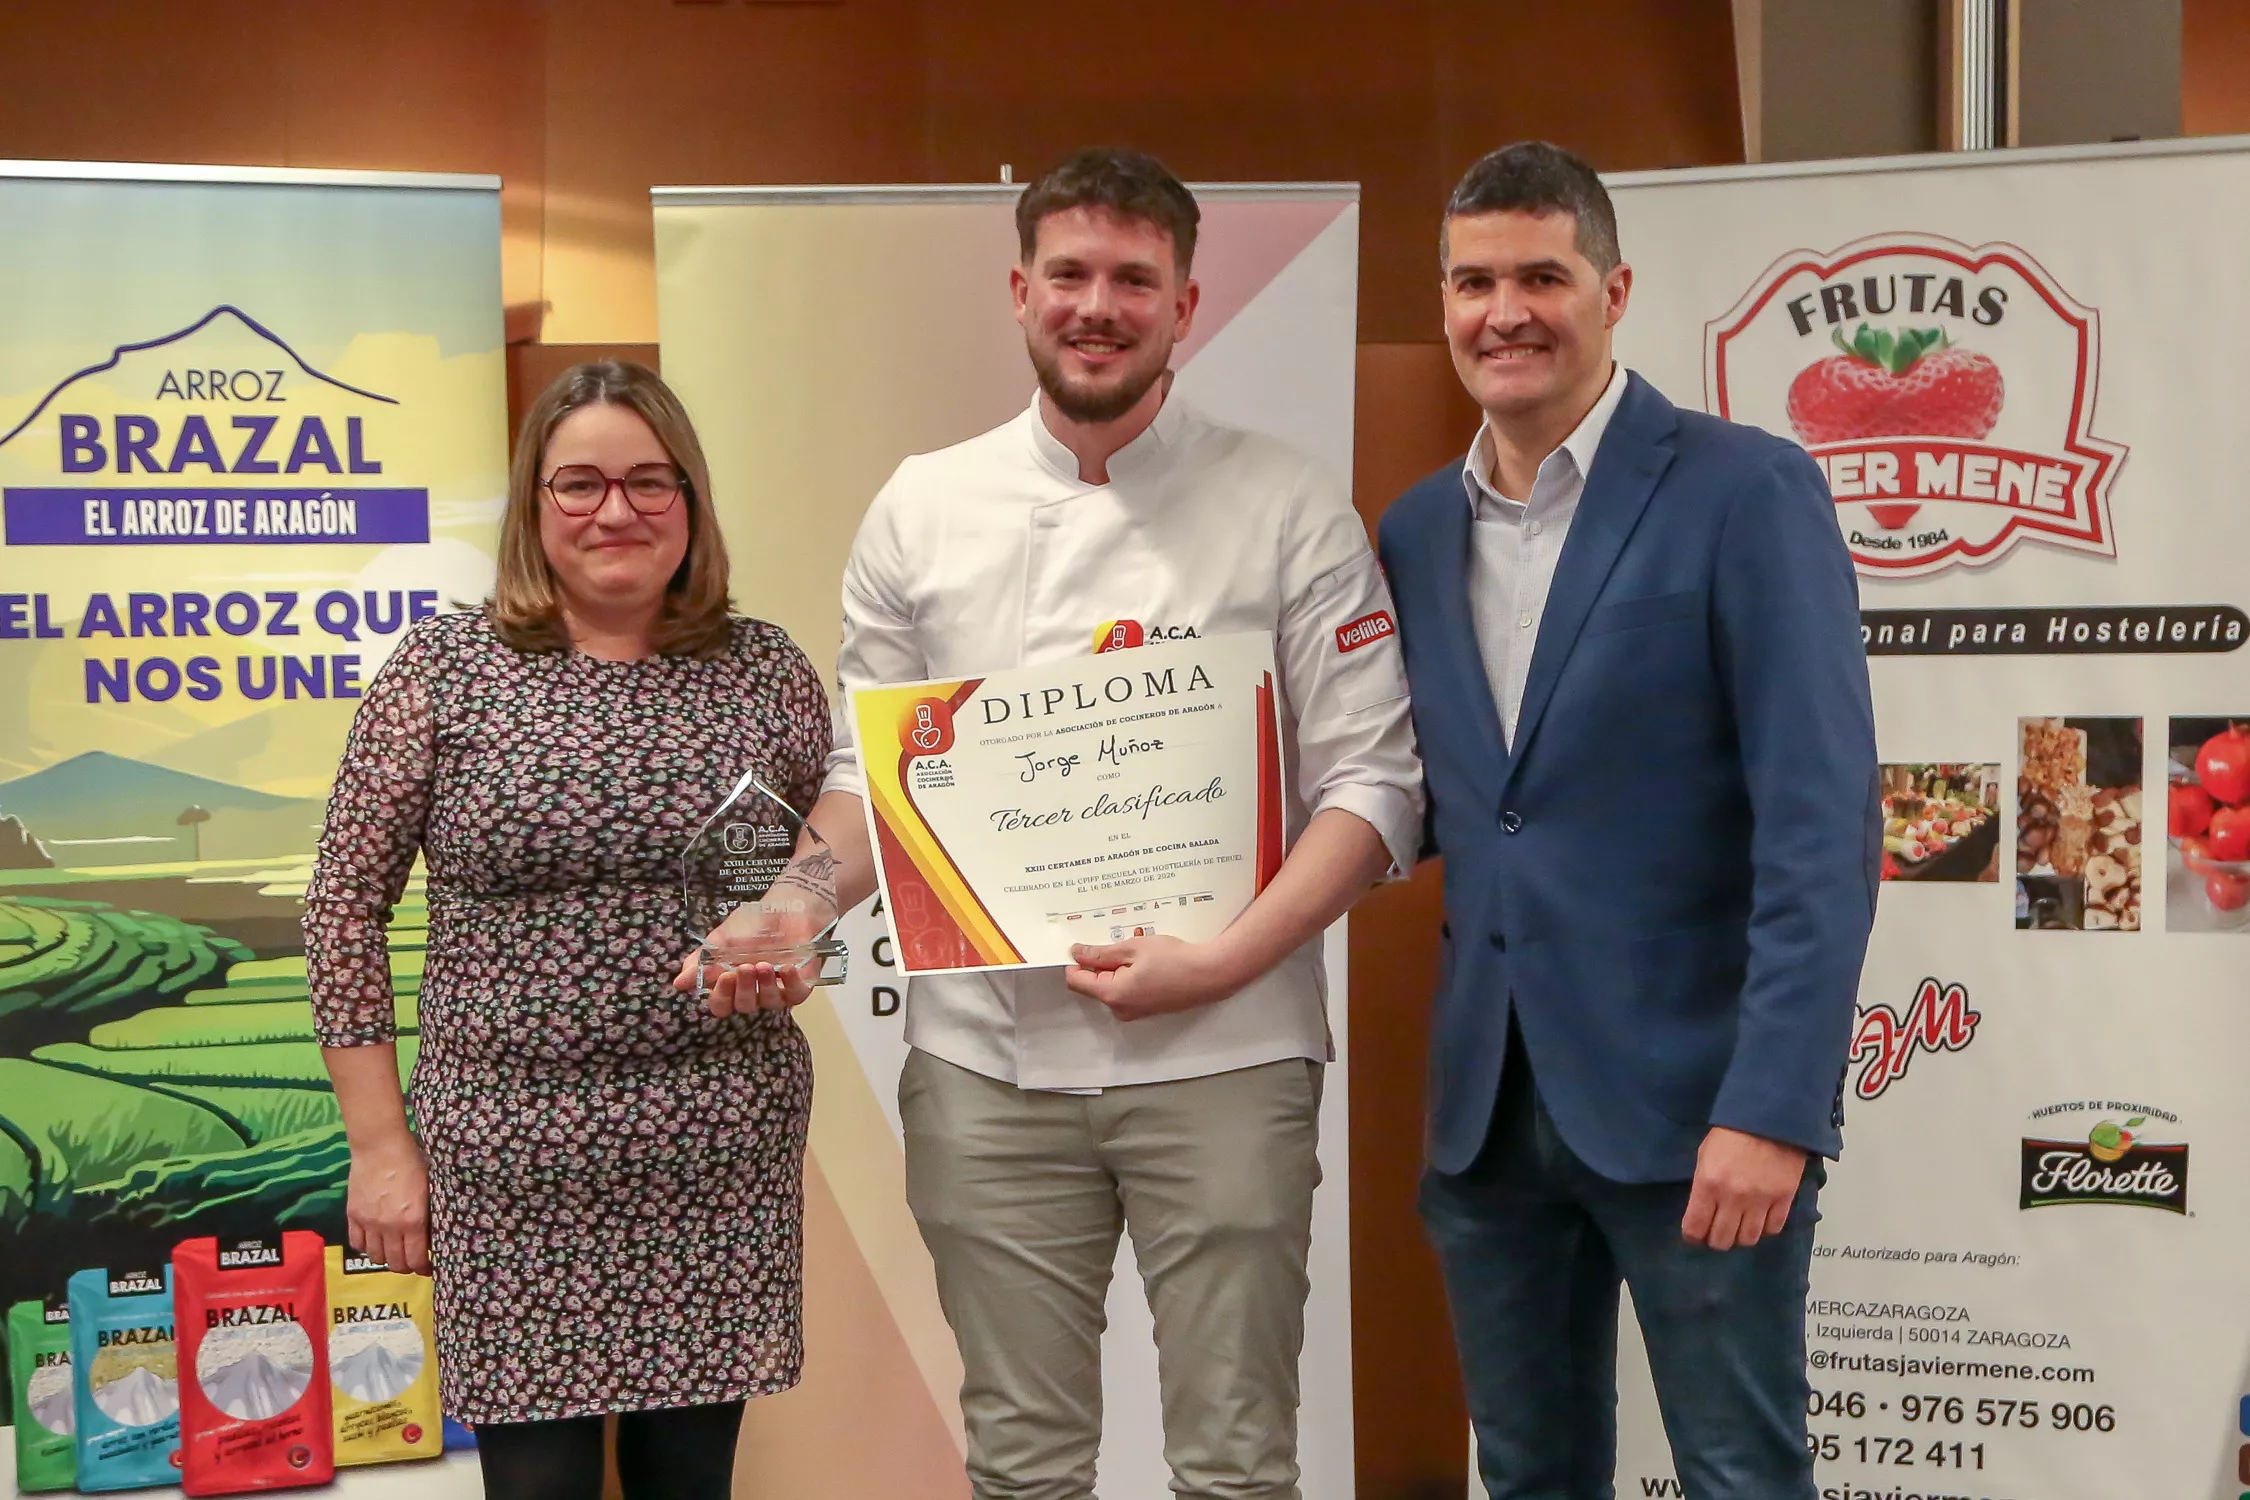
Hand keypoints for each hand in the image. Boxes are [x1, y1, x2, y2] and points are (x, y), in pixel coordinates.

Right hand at [346, 1133, 430, 1275]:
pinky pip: (357, 1243)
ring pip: (376, 1257)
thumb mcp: (430, 1189)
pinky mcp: (353, 1215)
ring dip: (386, 1259)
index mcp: (414, 1221)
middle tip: (412, 1262)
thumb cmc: (413, 1162)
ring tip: (393, 1252)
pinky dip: (366, 1247)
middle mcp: (390, 1227)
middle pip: (395, 1263)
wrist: (381, 1145)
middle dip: (406, 1267)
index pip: (416, 1259)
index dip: (423, 1268)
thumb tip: (431, 1235)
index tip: (428, 1267)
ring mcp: (369, 1223)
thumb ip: (428, 1215)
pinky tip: (375, 1241)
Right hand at [671, 898, 821, 1017]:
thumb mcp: (721, 939)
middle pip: (744, 1007)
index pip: (721, 1005)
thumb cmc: (751, 924)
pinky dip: (790, 984)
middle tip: (744, 967)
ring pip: (768, 1003)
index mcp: (732, 984)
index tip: (723, 976)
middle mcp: (754, 992)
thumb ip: (702, 961)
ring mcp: (778, 990)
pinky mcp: (801, 986)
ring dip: (764, 985)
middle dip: (743, 989)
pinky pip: (795, 996)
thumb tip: (679, 984)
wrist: (785, 906)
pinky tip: (786, 968)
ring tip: (764, 964)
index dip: (721, 996)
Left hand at [1064, 935, 1239, 1021]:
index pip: (1076, 981)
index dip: (1075, 962)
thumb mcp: (1133, 948)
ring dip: (1116, 968)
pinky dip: (1129, 976)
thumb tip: (1078, 954)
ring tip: (1137, 950)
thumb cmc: (1175, 959)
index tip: (1082, 945)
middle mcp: (1120, 1009)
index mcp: (1113, 994)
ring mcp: (1135, 1012)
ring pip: (1111, 987)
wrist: (1210, 975)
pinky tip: (1147, 962)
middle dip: (1099, 964)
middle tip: (1118, 942)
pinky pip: (1127, 992)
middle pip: (1094, 985)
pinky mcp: (1147, 1009)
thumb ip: (1101, 953)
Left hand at [1680, 1127, 1808, 1250]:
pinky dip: (1765, 1228)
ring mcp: (1760, 1200)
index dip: (1693, 1236)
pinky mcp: (1784, 1199)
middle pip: (1722, 1240)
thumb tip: (1701, 1211)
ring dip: (1741, 1237)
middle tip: (1717, 1233)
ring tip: (1739, 1227)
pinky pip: (1773, 1229)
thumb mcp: (1705, 1155)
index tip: (1695, 1235)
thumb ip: (1702, 1186)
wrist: (1770, 1118)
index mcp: (1708, 1184)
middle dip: (1716, 1240)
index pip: (1696, 1227)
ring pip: (1748, 1239)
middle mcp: (1733, 1197)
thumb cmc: (1732, 1133)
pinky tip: (1760, 1219)